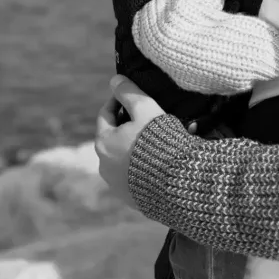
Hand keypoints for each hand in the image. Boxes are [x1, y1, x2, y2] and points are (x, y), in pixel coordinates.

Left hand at [95, 75, 165, 205]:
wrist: (175, 183)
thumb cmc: (158, 142)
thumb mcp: (145, 109)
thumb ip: (129, 93)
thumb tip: (115, 80)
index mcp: (103, 142)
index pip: (106, 114)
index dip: (118, 100)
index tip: (129, 93)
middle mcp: (104, 166)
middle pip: (113, 137)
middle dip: (128, 125)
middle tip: (146, 116)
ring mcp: (116, 185)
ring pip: (123, 159)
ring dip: (134, 148)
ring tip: (155, 139)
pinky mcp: (131, 199)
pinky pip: (134, 177)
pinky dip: (142, 167)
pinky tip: (158, 161)